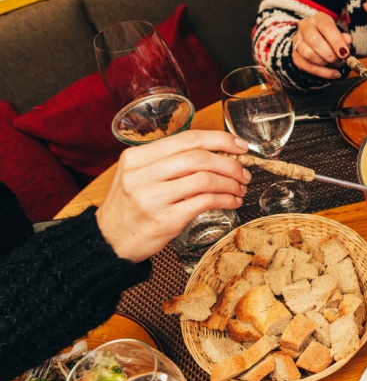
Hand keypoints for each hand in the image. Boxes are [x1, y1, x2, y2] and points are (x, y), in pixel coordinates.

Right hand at [96, 131, 250, 262]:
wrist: (108, 241)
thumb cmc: (130, 207)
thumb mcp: (138, 175)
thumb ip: (168, 162)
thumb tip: (215, 153)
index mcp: (137, 157)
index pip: (187, 139)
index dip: (220, 140)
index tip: (239, 146)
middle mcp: (142, 174)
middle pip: (199, 158)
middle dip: (230, 164)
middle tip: (243, 172)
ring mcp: (152, 197)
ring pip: (205, 179)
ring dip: (230, 183)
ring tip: (239, 189)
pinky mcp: (164, 220)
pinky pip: (204, 202)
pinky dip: (225, 200)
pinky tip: (232, 202)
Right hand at [292, 13, 352, 78]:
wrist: (318, 44)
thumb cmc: (331, 39)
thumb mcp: (340, 36)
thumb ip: (344, 38)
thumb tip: (347, 40)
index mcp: (319, 19)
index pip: (326, 27)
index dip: (336, 41)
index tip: (345, 53)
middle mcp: (305, 27)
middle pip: (313, 41)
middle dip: (329, 54)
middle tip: (339, 60)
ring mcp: (297, 41)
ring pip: (307, 54)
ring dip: (323, 62)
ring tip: (334, 64)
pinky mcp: (295, 56)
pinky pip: (306, 66)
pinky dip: (322, 72)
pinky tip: (333, 74)